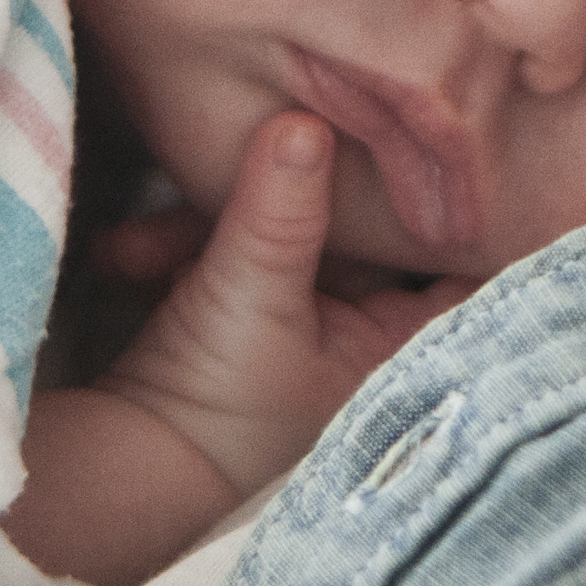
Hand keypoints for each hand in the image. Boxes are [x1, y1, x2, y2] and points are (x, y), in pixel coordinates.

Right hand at [92, 114, 475, 498]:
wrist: (120, 465)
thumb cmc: (216, 404)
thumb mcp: (252, 294)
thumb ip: (280, 207)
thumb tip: (304, 119)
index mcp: (401, 337)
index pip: (465, 255)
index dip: (457, 198)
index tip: (434, 130)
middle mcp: (363, 324)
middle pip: (359, 224)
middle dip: (297, 187)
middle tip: (279, 131)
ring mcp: (302, 312)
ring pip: (282, 226)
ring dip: (208, 221)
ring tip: (145, 245)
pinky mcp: (242, 303)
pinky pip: (228, 244)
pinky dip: (178, 244)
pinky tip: (123, 256)